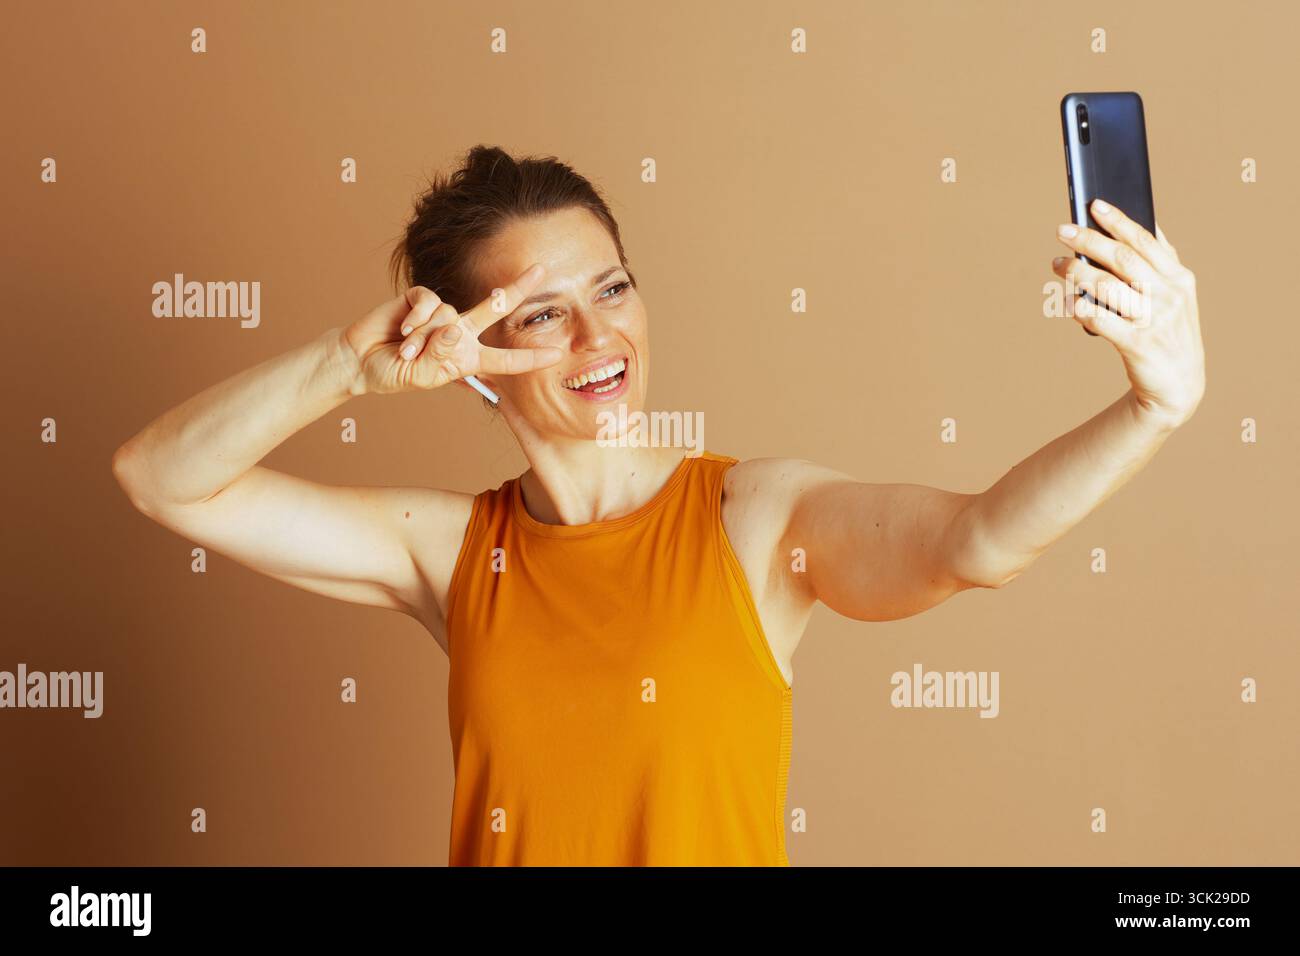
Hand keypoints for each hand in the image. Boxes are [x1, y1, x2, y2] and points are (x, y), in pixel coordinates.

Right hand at [342, 264, 562, 396]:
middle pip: (495, 307)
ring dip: (424, 338)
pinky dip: (414, 320)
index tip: (556, 354)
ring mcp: (441, 314)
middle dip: (518, 288)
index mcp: (468, 357)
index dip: (530, 358)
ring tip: (406, 351)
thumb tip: (454, 329)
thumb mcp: (422, 375)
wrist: (361, 360)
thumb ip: (440, 355)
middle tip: (541, 269)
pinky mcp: (419, 299)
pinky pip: (428, 303)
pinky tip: (400, 332)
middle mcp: (460, 332)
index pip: (505, 359)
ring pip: (447, 316)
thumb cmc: (395, 372)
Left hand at [1052, 200, 1204, 429]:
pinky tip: (1067, 301)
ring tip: (1057, 264)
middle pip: (1124, 259)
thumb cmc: (1167, 333)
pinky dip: (1081, 307)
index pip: (1145, 241)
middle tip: (1062, 230)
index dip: (1118, 221)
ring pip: (1108, 286)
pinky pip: (1101, 320)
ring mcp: (1154, 320)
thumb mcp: (1175, 296)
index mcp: (1179, 278)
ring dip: (1078, 271)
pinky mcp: (1137, 345)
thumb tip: (1140, 223)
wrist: (1178, 386)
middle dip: (1090, 241)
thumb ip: (1160, 263)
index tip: (1094, 205)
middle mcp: (1169, 296)